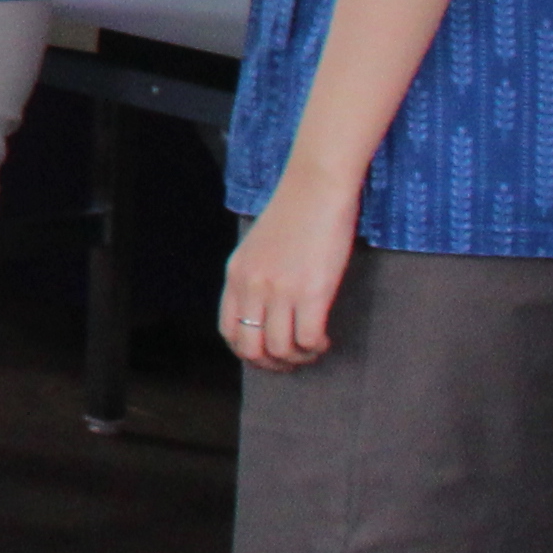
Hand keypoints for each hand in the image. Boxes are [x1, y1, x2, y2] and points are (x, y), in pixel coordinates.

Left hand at [221, 168, 358, 371]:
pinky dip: (316, 347)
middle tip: (293, 359)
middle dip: (272, 364)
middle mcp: (252, 286)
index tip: (268, 353)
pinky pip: (308, 340)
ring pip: (280, 350)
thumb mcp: (258, 247)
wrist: (315, 188)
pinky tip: (324, 338)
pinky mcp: (311, 292)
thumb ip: (254, 277)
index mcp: (236, 275)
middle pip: (250, 348)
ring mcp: (280, 290)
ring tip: (312, 347)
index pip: (228, 330)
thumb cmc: (293, 215)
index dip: (248, 351)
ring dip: (299, 357)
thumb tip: (263, 312)